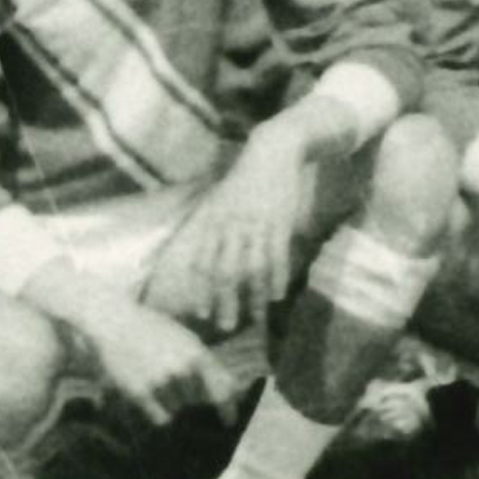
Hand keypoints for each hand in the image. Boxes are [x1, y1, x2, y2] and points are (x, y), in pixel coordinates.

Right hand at [82, 299, 235, 424]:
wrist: (116, 323)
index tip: (228, 423)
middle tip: (174, 383)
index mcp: (198, 354)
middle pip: (197, 402)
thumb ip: (206, 364)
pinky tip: (150, 393)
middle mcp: (182, 370)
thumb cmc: (156, 331)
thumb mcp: (186, 340)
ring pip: (178, 410)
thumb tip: (230, 389)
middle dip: (191, 398)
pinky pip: (161, 418)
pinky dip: (158, 412)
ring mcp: (160, 382)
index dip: (227, 410)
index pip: (221, 391)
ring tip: (158, 380)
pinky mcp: (139, 393)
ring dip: (172, 403)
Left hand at [154, 129, 313, 332]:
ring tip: (255, 318)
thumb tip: (199, 254)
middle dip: (225, 301)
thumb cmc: (244, 177)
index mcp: (214, 221)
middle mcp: (232, 226)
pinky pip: (277, 255)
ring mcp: (257, 225)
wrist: (274, 151)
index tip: (201, 313)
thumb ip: (209, 225)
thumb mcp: (218, 198)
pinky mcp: (280, 222)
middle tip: (225, 326)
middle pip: (226, 271)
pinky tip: (277, 295)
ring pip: (252, 269)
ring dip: (253, 296)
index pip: (203, 263)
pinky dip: (277, 277)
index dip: (202, 290)